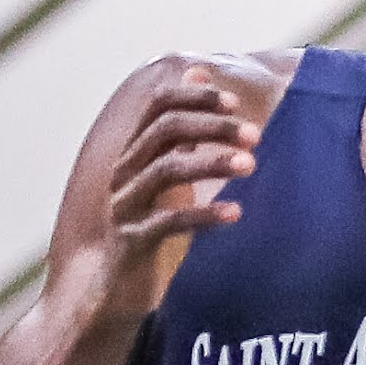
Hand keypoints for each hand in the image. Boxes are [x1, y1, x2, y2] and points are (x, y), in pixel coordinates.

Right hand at [92, 68, 261, 316]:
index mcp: (133, 154)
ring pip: (166, 170)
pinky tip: (235, 213)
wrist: (111, 292)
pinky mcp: (132, 241)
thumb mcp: (166, 175)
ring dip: (212, 163)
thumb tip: (200, 72)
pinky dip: (204, 214)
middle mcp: (124, 174)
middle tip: (254, 135)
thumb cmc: (147, 229)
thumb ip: (182, 131)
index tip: (233, 101)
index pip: (158, 107)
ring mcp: (125, 207)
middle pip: (165, 131)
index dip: (194, 97)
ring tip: (251, 165)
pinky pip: (168, 222)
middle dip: (212, 126)